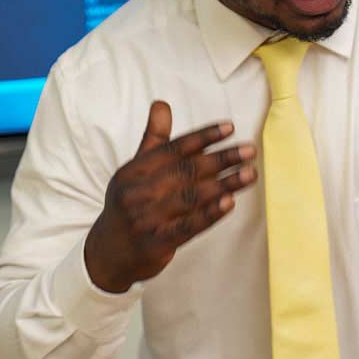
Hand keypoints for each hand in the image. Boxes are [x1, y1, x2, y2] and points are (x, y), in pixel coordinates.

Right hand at [84, 101, 257, 292]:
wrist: (107, 254)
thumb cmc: (130, 204)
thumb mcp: (136, 171)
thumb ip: (155, 139)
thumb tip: (162, 104)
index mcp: (134, 171)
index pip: (173, 148)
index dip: (203, 137)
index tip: (230, 128)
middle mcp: (138, 192)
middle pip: (186, 170)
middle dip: (221, 159)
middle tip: (250, 151)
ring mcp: (146, 218)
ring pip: (191, 196)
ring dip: (225, 184)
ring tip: (250, 173)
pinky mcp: (157, 242)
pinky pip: (188, 226)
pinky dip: (210, 214)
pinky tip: (231, 202)